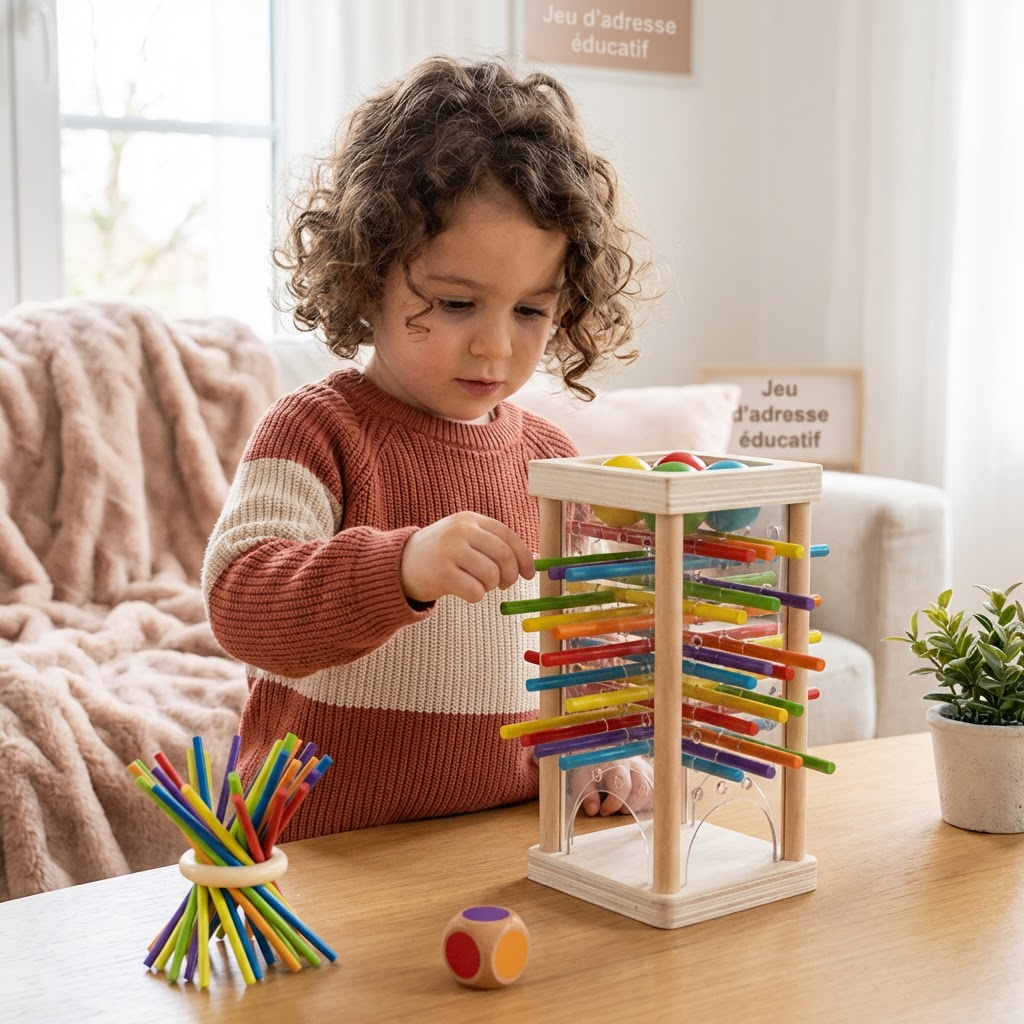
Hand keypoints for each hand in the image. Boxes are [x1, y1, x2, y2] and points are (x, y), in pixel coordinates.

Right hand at [401, 511, 535, 604]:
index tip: (529, 573)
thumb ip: (491, 544)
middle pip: (504, 556)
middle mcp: (461, 531)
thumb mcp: (463, 537)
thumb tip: (527, 564)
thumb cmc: (440, 554)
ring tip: (476, 584)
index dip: (524, 557)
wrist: (399, 563)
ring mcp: (450, 550)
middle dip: (510, 575)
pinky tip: (464, 591)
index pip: (508, 536)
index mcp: (470, 519)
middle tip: (504, 584)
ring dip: (489, 587)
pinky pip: (475, 592)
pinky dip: (475, 597)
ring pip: (491, 575)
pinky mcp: (441, 573)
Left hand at [573, 757, 654, 816]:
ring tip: (625, 808)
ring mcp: (645, 769)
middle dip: (628, 806)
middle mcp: (634, 764)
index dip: (613, 803)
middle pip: (641, 790)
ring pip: (651, 792)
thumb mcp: (582, 778)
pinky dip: (647, 802)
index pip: (622, 785)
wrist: (600, 752)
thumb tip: (593, 810)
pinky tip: (635, 805)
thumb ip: (587, 794)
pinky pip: (656, 792)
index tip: (603, 811)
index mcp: (616, 762)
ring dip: (639, 806)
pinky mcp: (651, 775)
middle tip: (617, 811)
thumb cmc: (591, 767)